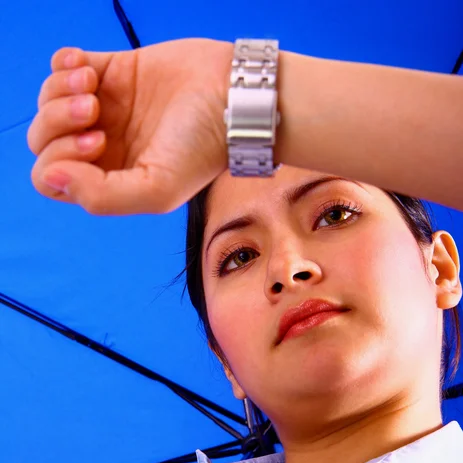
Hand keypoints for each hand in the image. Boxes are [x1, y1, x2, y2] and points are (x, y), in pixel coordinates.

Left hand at [27, 38, 232, 214]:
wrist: (233, 96)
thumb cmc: (202, 147)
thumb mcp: (156, 190)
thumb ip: (100, 197)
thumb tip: (51, 177)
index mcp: (109, 179)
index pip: (52, 179)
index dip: (60, 160)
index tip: (99, 143)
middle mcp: (102, 147)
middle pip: (43, 140)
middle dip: (57, 124)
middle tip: (95, 117)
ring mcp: (104, 108)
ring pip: (47, 101)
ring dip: (59, 92)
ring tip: (93, 89)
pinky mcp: (110, 69)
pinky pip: (61, 65)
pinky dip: (64, 65)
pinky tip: (88, 69)